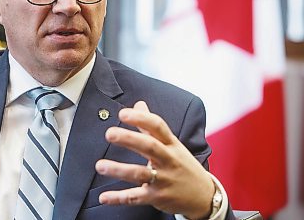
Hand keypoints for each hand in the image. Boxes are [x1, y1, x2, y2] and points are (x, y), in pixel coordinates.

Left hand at [95, 101, 214, 219]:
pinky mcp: (157, 197)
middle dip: (129, 139)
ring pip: (140, 173)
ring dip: (119, 170)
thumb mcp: (172, 143)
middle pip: (149, 147)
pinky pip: (136, 197)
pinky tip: (103, 197)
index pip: (158, 126)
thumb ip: (151, 125)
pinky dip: (119, 198)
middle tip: (110, 133)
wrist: (204, 196)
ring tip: (100, 166)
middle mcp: (168, 160)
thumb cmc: (183, 165)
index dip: (141, 118)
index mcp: (171, 144)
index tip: (123, 113)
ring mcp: (163, 180)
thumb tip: (138, 104)